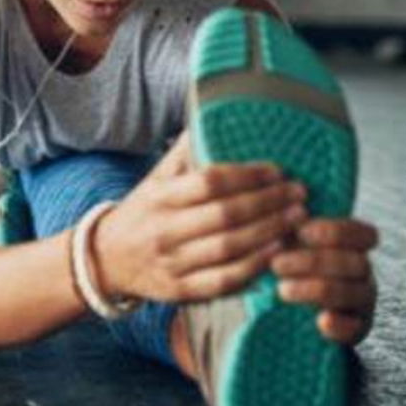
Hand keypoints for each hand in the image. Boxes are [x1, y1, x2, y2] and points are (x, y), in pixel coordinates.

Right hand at [94, 130, 308, 303]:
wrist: (106, 259)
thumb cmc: (142, 212)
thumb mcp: (155, 179)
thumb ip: (184, 152)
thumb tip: (212, 114)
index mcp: (159, 198)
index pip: (209, 182)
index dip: (247, 176)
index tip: (277, 170)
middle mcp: (164, 230)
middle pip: (225, 215)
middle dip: (268, 203)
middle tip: (299, 193)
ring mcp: (172, 263)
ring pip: (229, 248)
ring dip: (269, 232)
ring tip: (297, 218)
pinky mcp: (180, 290)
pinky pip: (224, 280)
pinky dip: (254, 266)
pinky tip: (276, 252)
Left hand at [271, 217, 378, 345]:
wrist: (294, 311)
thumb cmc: (293, 267)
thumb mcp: (294, 244)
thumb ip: (293, 228)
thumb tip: (277, 207)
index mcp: (354, 248)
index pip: (364, 234)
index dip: (336, 231)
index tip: (301, 231)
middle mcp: (363, 273)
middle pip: (356, 263)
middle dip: (314, 262)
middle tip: (276, 264)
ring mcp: (361, 302)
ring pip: (352, 293)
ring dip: (316, 290)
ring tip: (281, 290)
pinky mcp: (354, 330)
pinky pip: (355, 329)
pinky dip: (339, 325)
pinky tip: (320, 321)